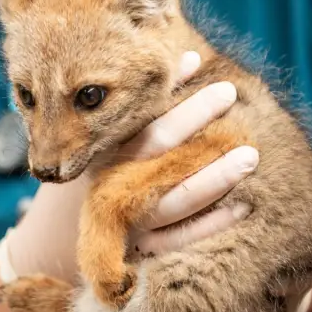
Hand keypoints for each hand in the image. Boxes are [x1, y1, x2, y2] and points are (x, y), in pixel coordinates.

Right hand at [7, 51, 255, 280]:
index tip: (212, 75)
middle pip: (159, 158)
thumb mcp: (120, 136)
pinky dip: (212, 224)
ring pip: (174, 203)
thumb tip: (190, 58)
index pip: (146, 126)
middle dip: (195, 125)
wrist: (61, 246)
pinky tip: (243, 206)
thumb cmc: (107, 176)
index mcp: (105, 156)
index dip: (181, 105)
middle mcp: (113, 187)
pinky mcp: (143, 253)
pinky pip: (181, 241)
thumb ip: (155, 100)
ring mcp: (128, 223)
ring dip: (215, 179)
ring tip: (250, 155)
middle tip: (231, 94)